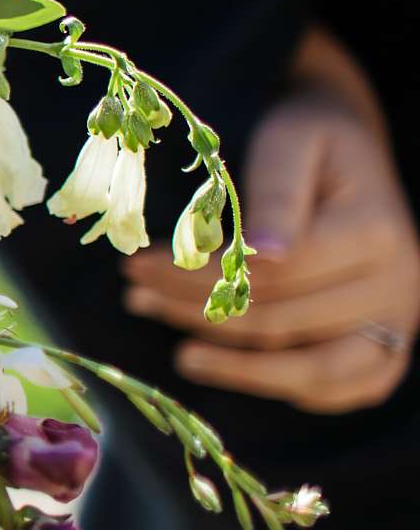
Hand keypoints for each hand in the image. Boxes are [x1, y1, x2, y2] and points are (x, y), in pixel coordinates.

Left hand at [121, 91, 418, 412]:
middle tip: (136, 297)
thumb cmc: (310, 140)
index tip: (137, 266)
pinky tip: (232, 370)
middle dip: (198, 313)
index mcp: (375, 232)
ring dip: (236, 368)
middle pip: (283, 323)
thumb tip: (263, 256)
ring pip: (312, 371)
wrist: (350, 148)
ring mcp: (398, 321)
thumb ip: (276, 194)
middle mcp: (397, 285)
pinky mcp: (386, 344)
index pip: (273, 276)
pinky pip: (340, 388)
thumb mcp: (289, 144)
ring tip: (179, 355)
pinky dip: (286, 388)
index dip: (197, 277)